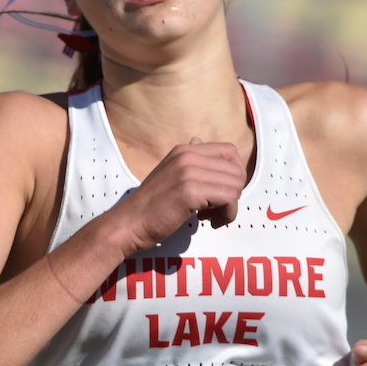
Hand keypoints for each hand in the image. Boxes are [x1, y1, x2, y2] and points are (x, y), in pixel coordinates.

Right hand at [115, 137, 245, 255]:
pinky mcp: (190, 192)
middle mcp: (188, 156)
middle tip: (216, 208)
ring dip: (230, 206)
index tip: (223, 191)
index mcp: (185, 150)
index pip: (230, 151)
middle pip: (236, 170)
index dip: (235, 173)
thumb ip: (188, 160)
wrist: (129, 223)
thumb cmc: (150, 205)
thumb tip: (199, 142)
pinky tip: (210, 222)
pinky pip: (229, 200)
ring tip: (211, 216)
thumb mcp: (169, 173)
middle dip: (233, 193)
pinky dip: (227, 215)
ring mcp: (188, 172)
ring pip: (236, 186)